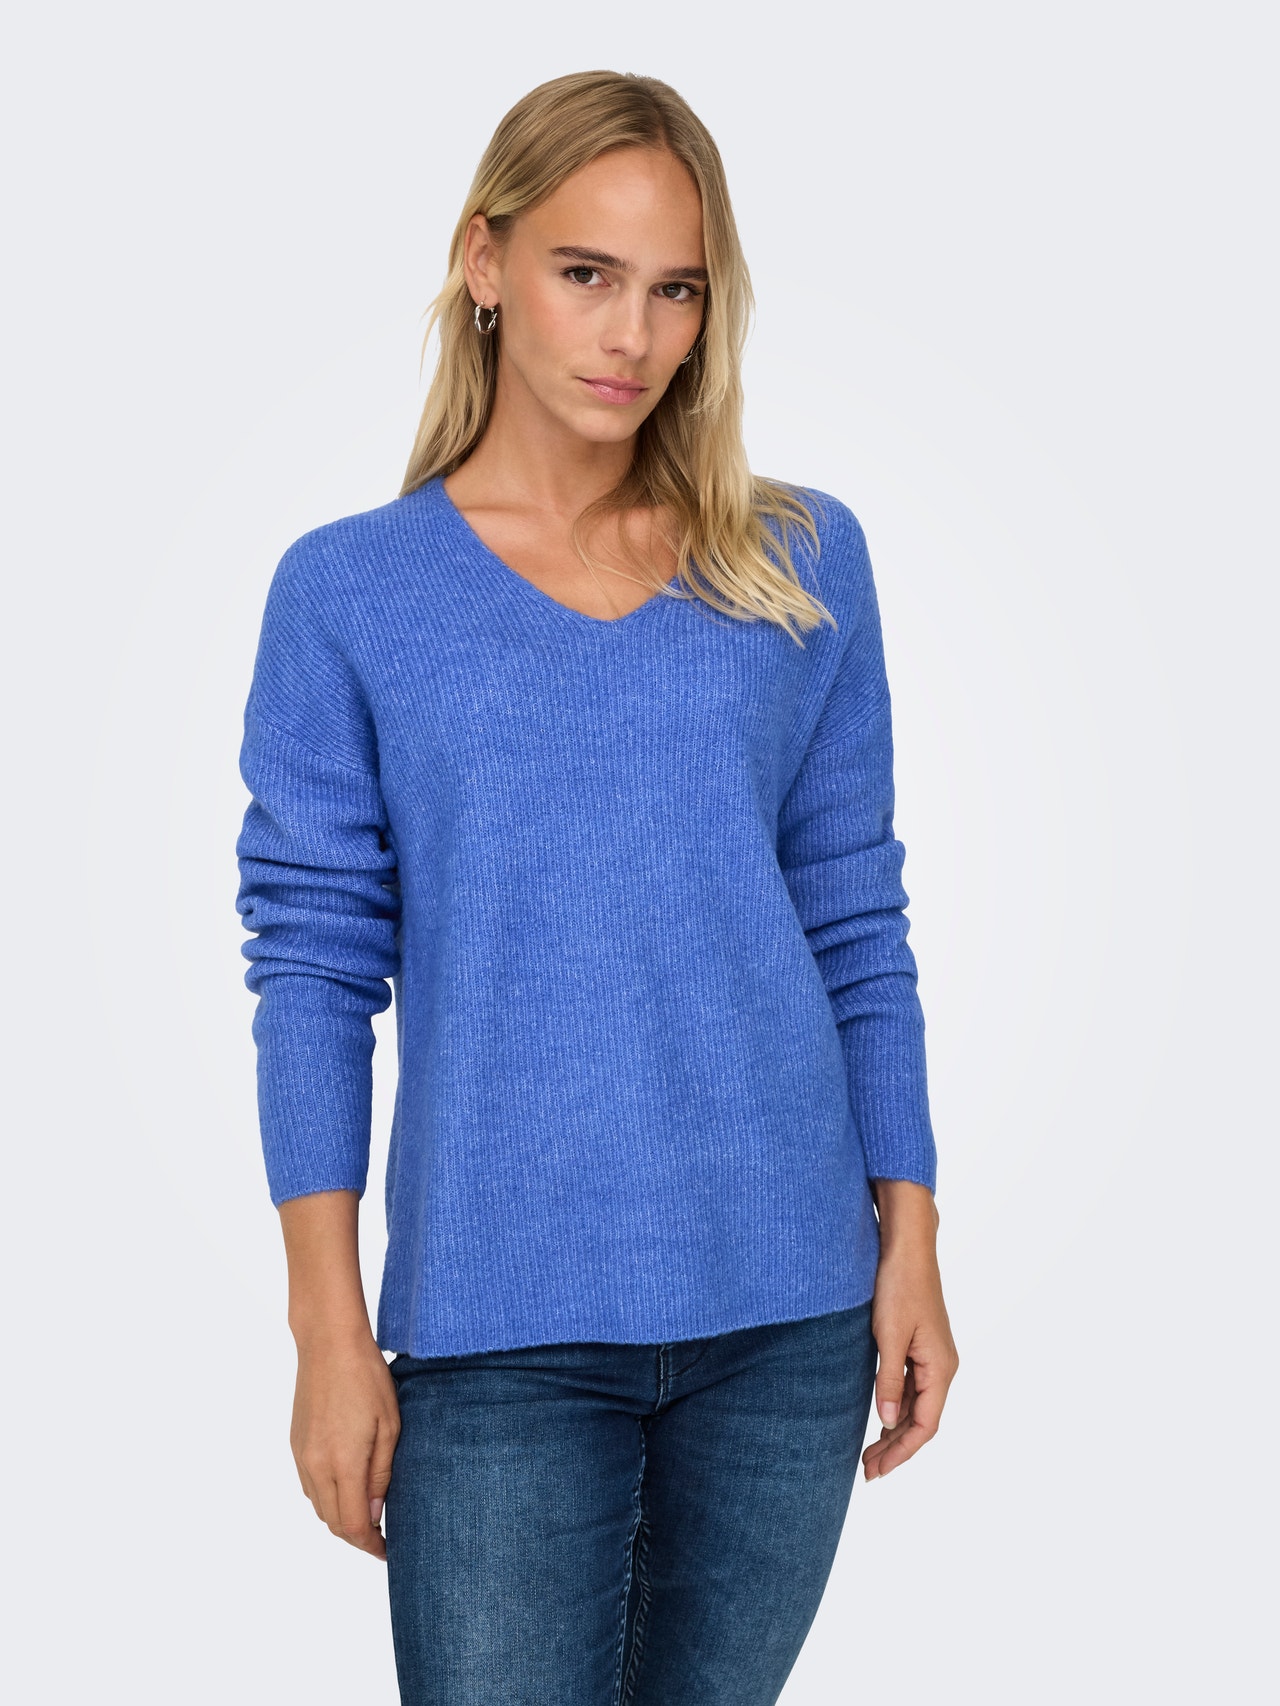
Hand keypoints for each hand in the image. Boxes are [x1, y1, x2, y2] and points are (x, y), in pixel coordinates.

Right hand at [289, 1330, 400, 1558]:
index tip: (388, 1552)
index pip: (353, 1525)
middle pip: (333, 1523)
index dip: (371, 1545)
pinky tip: (346, 1488)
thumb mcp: (389, 1426)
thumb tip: (375, 1515)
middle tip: (382, 1537)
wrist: (328, 1344)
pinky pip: (310, 1486)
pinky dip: (327, 1498)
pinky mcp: (295, 1445)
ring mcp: (301, 1456)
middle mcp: (316, 1466)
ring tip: (367, 1515)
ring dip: (341, 1518)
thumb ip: (381, 1474)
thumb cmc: (367, 1379)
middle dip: (357, 1536)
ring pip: (319, 1507)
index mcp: (342, 1464)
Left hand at [863, 1178, 958, 1481]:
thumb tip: (889, 1420)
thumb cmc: (899, 1286)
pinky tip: (879, 1417)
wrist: (906, 1247)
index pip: (924, 1426)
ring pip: (916, 1406)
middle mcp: (942, 1366)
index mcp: (941, 1368)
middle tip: (867, 1471)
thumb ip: (890, 1379)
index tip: (876, 1471)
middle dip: (895, 1448)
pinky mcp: (920, 1345)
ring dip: (894, 1431)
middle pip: (921, 1421)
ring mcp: (932, 1356)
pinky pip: (911, 1388)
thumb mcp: (888, 1336)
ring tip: (869, 1453)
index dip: (901, 1452)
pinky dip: (895, 1407)